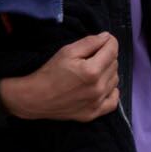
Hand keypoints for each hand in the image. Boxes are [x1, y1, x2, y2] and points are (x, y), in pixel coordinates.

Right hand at [0, 33, 119, 121]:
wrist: (35, 98)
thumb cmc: (50, 72)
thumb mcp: (67, 51)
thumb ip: (90, 42)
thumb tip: (107, 37)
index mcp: (92, 70)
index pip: (113, 50)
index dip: (109, 41)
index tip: (103, 39)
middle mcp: (98, 88)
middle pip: (114, 64)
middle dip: (106, 56)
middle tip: (92, 56)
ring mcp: (97, 103)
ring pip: (115, 80)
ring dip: (108, 72)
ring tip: (93, 71)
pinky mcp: (93, 114)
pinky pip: (113, 101)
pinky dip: (111, 91)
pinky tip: (102, 86)